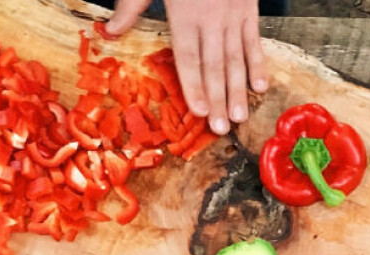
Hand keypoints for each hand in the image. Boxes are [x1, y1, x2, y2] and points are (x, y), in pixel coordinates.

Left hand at [107, 0, 268, 135]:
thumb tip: (110, 30)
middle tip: (220, 128)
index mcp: (183, 13)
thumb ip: (132, 5)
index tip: (197, 110)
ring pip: (235, 59)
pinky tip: (259, 87)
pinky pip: (254, 42)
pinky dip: (258, 64)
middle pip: (214, 65)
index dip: (193, 84)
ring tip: (238, 117)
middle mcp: (210, 19)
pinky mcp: (249, 11)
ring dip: (238, 90)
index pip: (188, 56)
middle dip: (217, 98)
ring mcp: (233, 16)